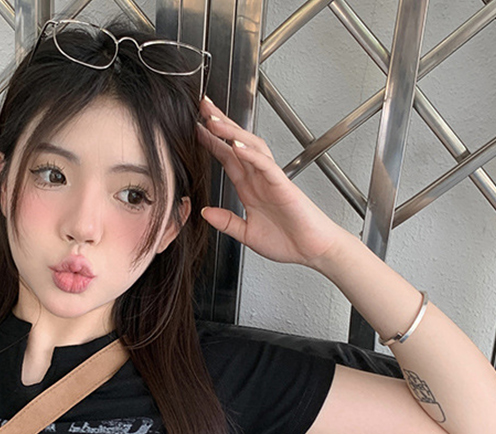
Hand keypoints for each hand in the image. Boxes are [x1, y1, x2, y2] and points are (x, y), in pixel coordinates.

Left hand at [197, 98, 349, 270]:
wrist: (312, 250)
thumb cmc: (287, 242)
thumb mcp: (246, 234)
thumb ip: (226, 222)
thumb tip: (206, 213)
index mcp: (249, 189)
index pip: (227, 158)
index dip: (211, 142)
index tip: (196, 128)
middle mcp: (259, 180)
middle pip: (236, 144)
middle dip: (220, 125)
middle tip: (203, 106)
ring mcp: (271, 180)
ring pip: (250, 147)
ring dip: (232, 133)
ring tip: (214, 120)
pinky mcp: (283, 186)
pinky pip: (265, 165)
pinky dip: (250, 154)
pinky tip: (236, 145)